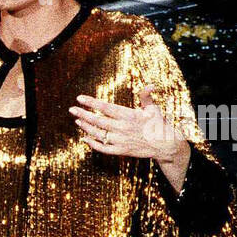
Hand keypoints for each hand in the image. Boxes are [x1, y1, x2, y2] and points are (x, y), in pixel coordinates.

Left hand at [69, 86, 188, 165]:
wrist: (164, 145)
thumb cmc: (158, 124)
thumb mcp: (152, 108)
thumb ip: (146, 96)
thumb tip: (150, 85)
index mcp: (128, 115)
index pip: (105, 107)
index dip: (91, 102)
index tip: (80, 98)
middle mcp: (122, 128)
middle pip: (98, 120)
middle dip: (83, 114)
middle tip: (72, 109)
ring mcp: (121, 141)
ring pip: (98, 134)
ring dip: (86, 128)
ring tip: (78, 120)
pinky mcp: (121, 151)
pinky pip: (103, 148)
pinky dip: (93, 144)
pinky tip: (85, 138)